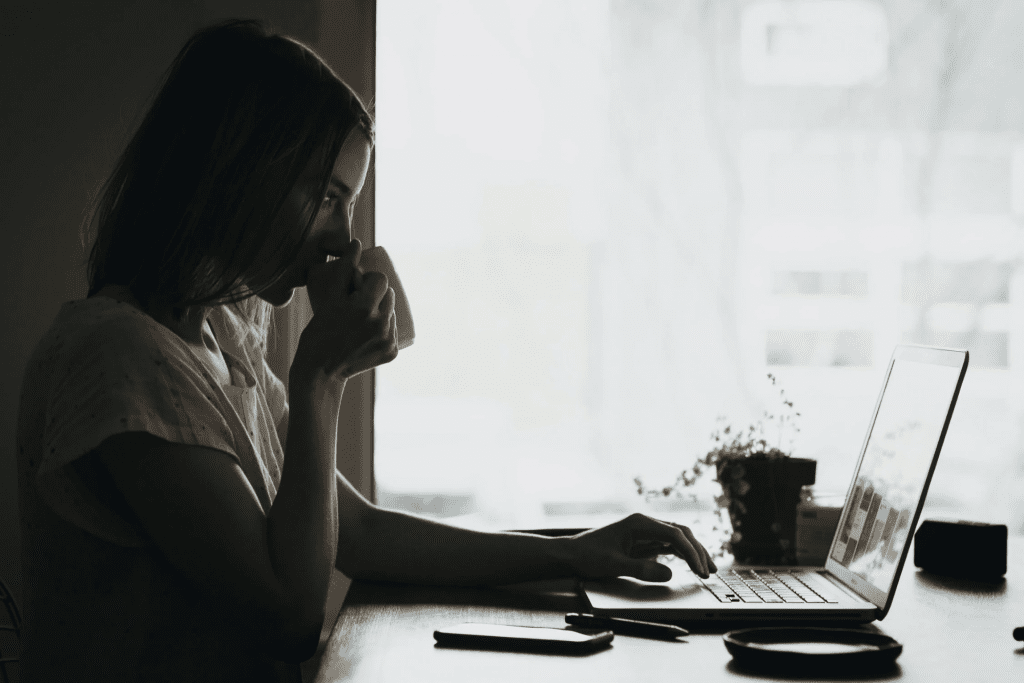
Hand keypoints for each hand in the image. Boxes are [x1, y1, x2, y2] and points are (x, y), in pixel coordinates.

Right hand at [293, 239, 398, 381]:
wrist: (320, 371)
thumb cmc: (318, 332)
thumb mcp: (328, 299)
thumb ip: (342, 270)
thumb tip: (357, 242)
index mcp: (364, 308)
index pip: (380, 280)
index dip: (368, 280)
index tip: (356, 287)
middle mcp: (381, 324)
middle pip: (389, 295)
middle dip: (375, 295)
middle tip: (357, 302)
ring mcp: (389, 340)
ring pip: (392, 312)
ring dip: (381, 310)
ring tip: (362, 317)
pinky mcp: (392, 352)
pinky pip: (393, 330)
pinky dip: (384, 328)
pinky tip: (369, 332)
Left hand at [564, 513, 716, 581]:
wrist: (571, 554)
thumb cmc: (588, 555)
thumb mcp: (613, 565)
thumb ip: (641, 569)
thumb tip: (669, 573)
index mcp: (639, 523)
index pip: (674, 534)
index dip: (690, 552)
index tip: (700, 569)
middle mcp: (645, 524)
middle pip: (681, 533)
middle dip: (697, 551)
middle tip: (709, 571)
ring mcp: (645, 532)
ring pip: (678, 538)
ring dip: (693, 552)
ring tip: (707, 569)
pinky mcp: (643, 542)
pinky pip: (669, 545)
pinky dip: (682, 555)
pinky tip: (691, 565)